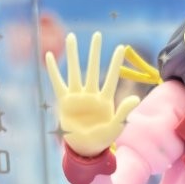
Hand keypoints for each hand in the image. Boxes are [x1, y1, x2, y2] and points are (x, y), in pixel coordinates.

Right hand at [46, 31, 139, 157]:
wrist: (85, 148)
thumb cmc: (103, 138)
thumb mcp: (116, 126)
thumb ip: (124, 112)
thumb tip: (135, 98)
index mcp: (105, 99)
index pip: (111, 77)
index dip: (115, 62)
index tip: (121, 47)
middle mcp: (91, 94)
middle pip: (92, 68)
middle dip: (94, 52)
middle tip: (97, 34)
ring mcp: (77, 97)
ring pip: (75, 71)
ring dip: (73, 54)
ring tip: (71, 37)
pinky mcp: (64, 101)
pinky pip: (57, 83)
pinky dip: (53, 70)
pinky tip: (49, 56)